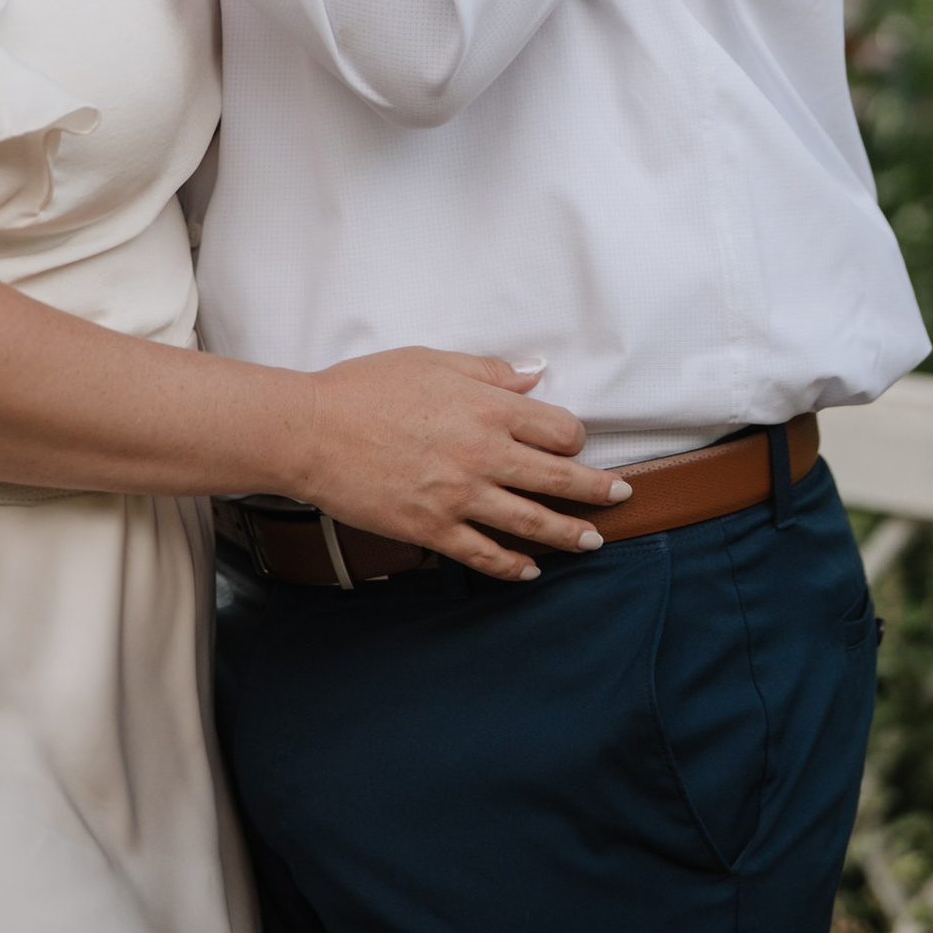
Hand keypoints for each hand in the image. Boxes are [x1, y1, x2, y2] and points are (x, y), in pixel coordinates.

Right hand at [295, 353, 632, 583]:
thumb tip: (533, 374)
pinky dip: (513, 566)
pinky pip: (485, 553)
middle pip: (558, 479)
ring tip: (592, 541)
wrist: (311, 431)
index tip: (575, 443)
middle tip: (621, 496)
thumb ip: (488, 372)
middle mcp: (483, 454)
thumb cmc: (365, 388)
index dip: (574, 436)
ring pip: (532, 522)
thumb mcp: (431, 361)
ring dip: (569, 534)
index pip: (557, 428)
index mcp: (486, 408)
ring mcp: (460, 496)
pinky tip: (530, 570)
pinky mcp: (434, 528)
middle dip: (597, 490)